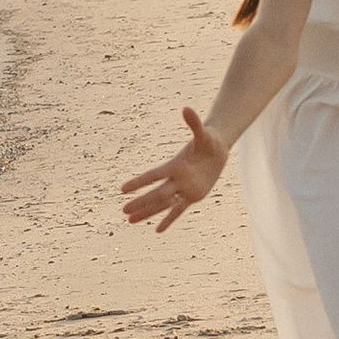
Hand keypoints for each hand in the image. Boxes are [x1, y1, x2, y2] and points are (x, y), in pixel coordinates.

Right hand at [121, 109, 227, 230]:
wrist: (216, 148)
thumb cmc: (208, 139)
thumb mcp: (203, 133)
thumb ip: (194, 123)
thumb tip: (186, 108)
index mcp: (175, 166)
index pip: (153, 176)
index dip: (139, 182)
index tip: (123, 189)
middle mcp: (176, 179)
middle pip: (156, 194)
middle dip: (141, 203)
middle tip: (123, 211)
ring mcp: (183, 189)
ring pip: (163, 205)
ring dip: (148, 213)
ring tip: (130, 221)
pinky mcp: (192, 197)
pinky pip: (179, 211)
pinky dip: (169, 220)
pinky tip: (157, 230)